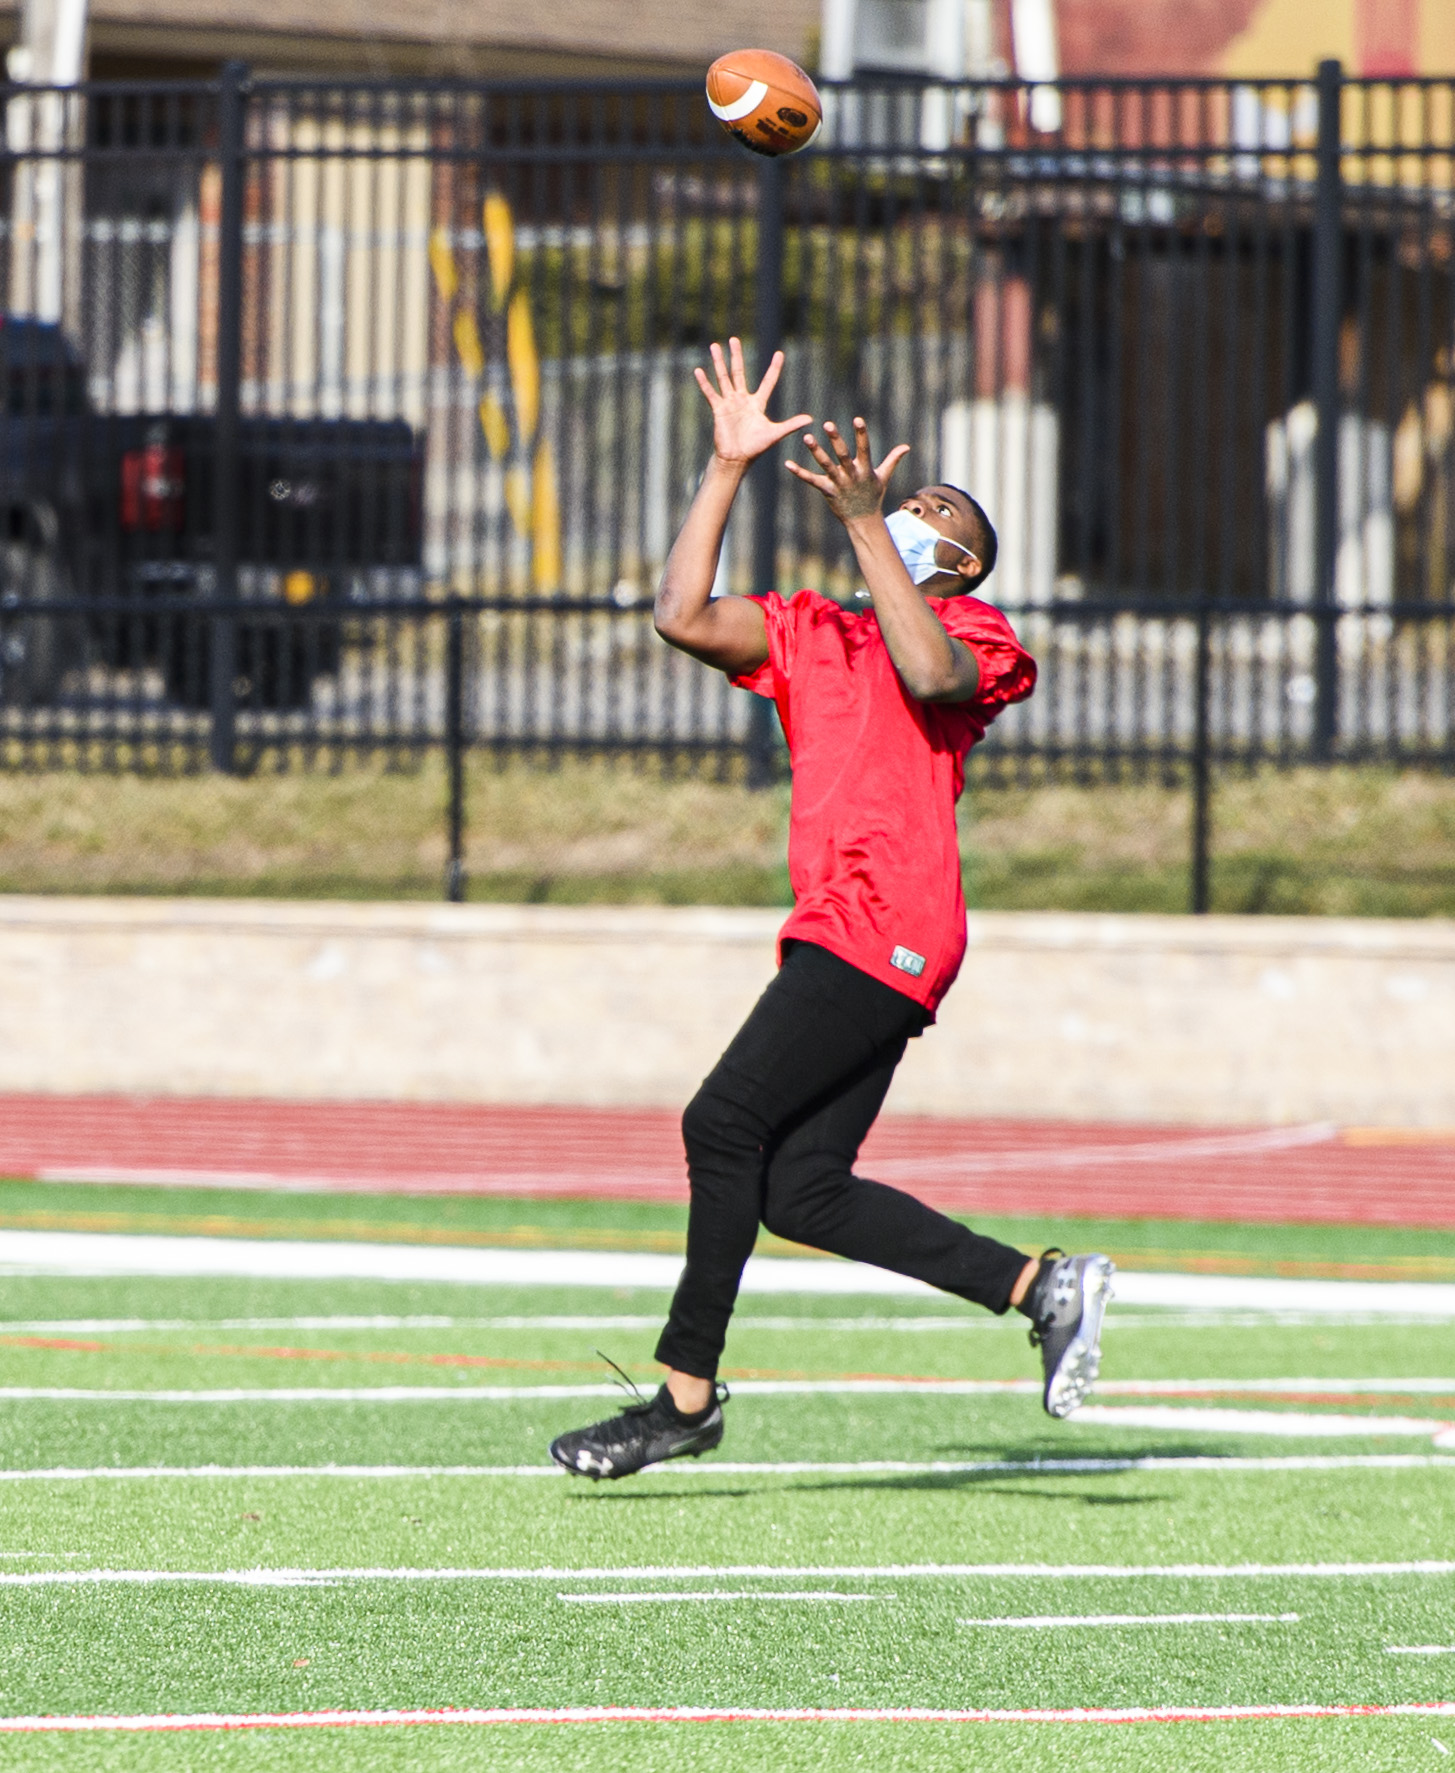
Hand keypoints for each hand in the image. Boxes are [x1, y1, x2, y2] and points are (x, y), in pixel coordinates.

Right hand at [696, 337, 810, 466]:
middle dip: (736, 356)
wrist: (737, 459)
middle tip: (734, 339)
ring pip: (723, 378)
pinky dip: (704, 383)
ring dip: (719, 362)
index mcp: (757, 404)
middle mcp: (742, 400)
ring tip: (714, 346)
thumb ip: (791, 425)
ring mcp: (729, 403)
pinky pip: (711, 393)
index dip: (774, 369)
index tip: (780, 354)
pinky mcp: (718, 410)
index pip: (768, 382)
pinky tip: (698, 371)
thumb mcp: (775, 434)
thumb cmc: (755, 448)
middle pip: (739, 372)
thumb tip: (810, 419)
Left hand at [786, 417, 909, 522]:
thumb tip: (906, 447)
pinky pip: (811, 480)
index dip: (861, 434)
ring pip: (825, 465)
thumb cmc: (873, 496)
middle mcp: (851, 475)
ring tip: (806, 437)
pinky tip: (788, 463)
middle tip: (828, 424)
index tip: (858, 419)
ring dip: (816, 451)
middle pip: (842, 455)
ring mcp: (838, 484)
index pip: (864, 448)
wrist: (863, 521)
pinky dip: (799, 472)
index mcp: (865, 469)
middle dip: (836, 440)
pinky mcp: (827, 491)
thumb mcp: (883, 477)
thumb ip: (892, 460)